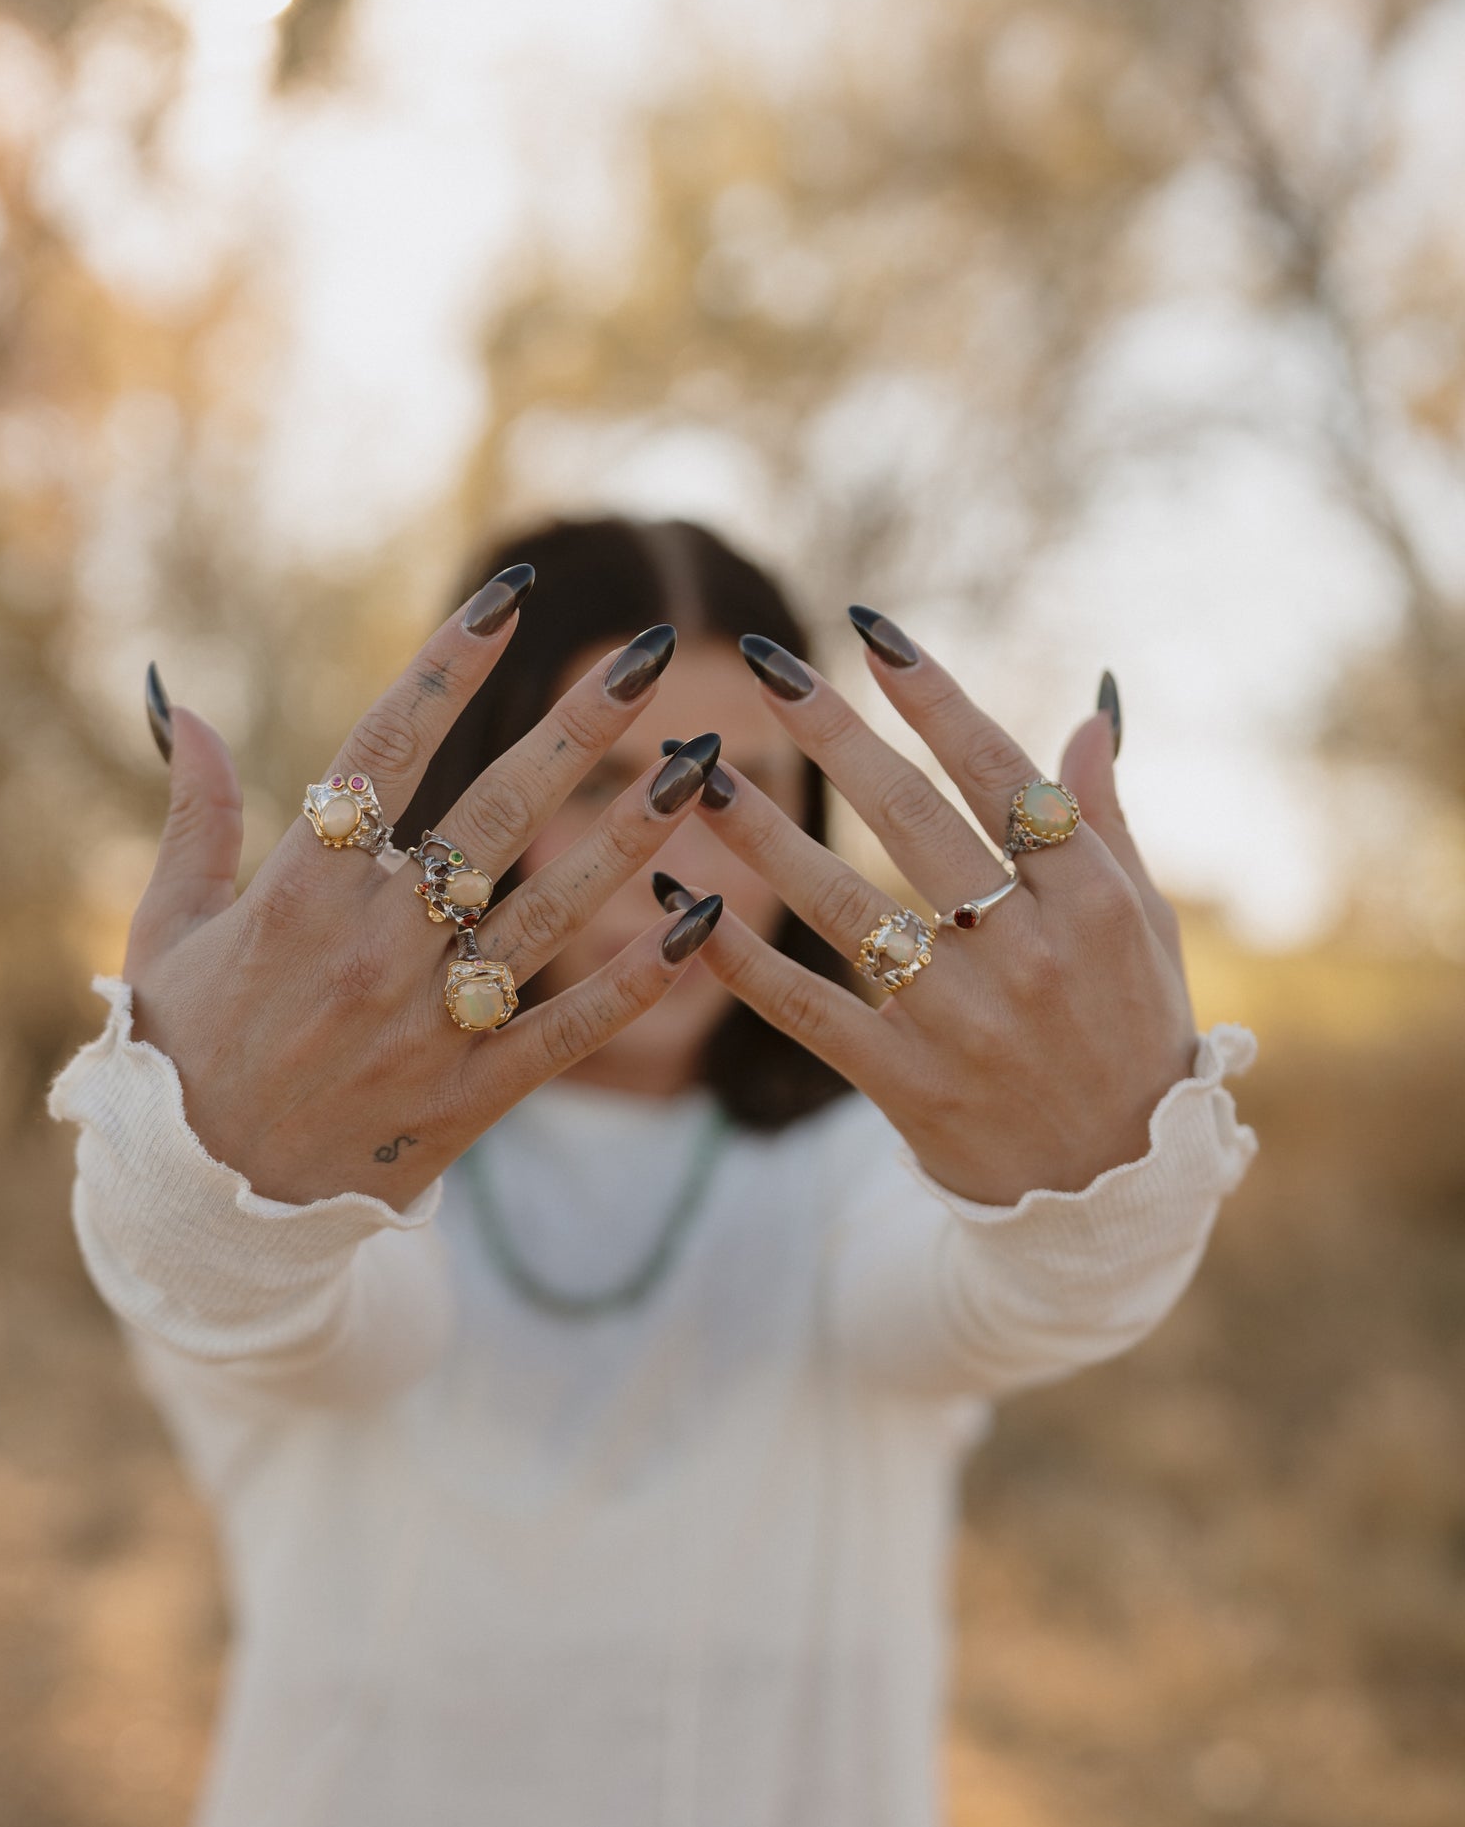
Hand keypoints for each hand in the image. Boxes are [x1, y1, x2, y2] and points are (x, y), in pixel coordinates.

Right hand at [124, 573, 724, 1212]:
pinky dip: (638, 978)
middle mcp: (374, 945)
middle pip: (496, 812)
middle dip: (580, 728)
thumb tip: (184, 704)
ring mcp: (428, 1022)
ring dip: (635, 834)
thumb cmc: (176, 1054)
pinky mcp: (469, 1096)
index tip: (509, 601)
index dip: (452, 667)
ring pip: (552, 910)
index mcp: (298, 890)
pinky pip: (571, 1029)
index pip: (387, 749)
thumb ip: (193, 815)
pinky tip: (703, 920)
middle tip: (648, 657)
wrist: (196, 1210)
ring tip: (703, 767)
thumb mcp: (164, 927)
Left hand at [681, 623, 1197, 1206]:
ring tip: (694, 772)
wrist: (1116, 1194)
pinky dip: (736, 957)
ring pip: (841, 905)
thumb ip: (1106, 817)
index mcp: (1089, 897)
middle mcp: (1024, 950)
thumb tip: (1088, 706)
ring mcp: (960, 1019)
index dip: (931, 697)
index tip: (870, 632)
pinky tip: (680, 901)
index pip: (996, 772)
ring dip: (760, 832)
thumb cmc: (1135, 1035)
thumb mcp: (1144, 925)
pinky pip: (804, 1007)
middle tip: (768, 663)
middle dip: (833, 733)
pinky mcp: (905, 1081)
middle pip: (909, 819)